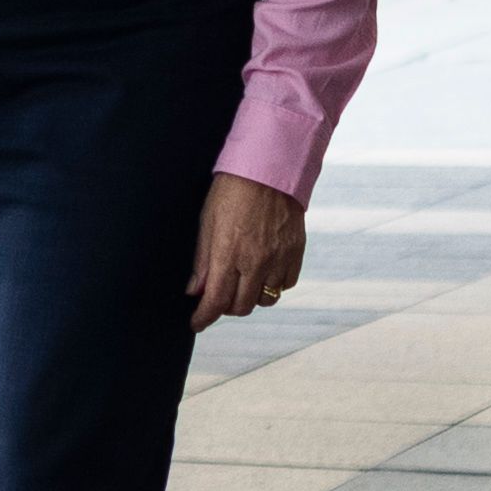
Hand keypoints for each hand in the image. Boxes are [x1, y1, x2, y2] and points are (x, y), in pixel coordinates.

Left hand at [189, 176, 307, 321]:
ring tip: (242, 282)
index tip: (197, 322)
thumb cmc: (232, 190)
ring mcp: (279, 258)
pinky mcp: (296, 252)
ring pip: (266, 299)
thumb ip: (203, 261)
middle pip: (241, 306)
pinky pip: (286, 284)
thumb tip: (195, 291)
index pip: (216, 301)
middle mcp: (256, 261)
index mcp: (229, 253)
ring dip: (251, 297)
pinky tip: (265, 271)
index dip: (204, 317)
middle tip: (218, 298)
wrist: (269, 167)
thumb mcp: (207, 222)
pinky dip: (274, 284)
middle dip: (226, 307)